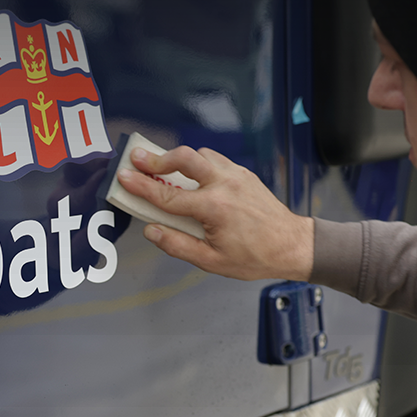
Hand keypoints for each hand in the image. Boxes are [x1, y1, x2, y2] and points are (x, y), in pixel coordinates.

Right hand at [117, 146, 313, 279]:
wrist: (292, 244)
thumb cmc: (255, 257)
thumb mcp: (212, 261)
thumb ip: (177, 245)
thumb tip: (152, 231)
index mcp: (214, 208)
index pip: (168, 195)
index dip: (141, 186)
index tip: (124, 177)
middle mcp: (225, 185)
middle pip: (184, 159)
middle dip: (157, 157)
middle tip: (138, 159)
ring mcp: (236, 175)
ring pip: (201, 155)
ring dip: (180, 159)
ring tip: (164, 168)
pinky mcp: (244, 174)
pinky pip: (216, 160)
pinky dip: (200, 163)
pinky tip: (193, 175)